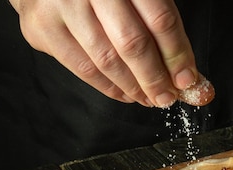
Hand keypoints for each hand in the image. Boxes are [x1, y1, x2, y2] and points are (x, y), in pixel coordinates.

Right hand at [9, 0, 213, 106]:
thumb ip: (165, 30)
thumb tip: (191, 81)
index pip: (160, 19)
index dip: (177, 54)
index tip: (188, 79)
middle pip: (132, 43)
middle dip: (155, 78)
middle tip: (168, 98)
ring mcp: (61, 5)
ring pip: (106, 60)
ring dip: (134, 87)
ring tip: (150, 98)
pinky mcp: (41, 27)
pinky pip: (83, 68)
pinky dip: (109, 87)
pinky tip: (126, 93)